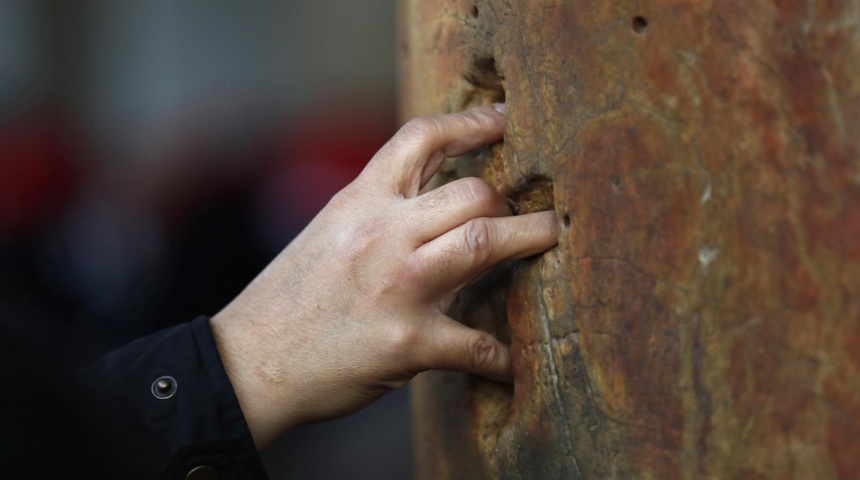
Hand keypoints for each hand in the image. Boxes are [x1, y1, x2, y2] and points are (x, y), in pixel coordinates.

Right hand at [210, 104, 558, 447]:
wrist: (249, 360)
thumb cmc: (291, 298)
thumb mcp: (329, 231)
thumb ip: (381, 210)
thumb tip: (434, 201)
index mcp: (360, 202)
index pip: (421, 139)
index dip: (472, 123)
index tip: (506, 120)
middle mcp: (382, 235)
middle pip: (472, 191)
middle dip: (513, 198)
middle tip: (532, 209)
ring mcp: (398, 287)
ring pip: (484, 242)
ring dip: (530, 239)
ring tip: (551, 239)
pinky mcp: (409, 343)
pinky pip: (477, 346)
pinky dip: (503, 358)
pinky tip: (516, 363)